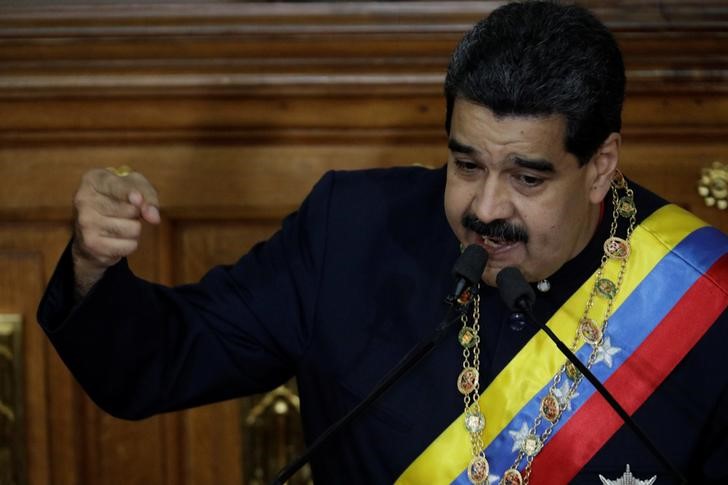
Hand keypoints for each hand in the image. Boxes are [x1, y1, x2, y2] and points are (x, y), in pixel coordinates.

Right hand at [71, 166, 159, 295]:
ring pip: (134, 229)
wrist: (94, 233)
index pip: (124, 186)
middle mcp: (82, 198)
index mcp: (92, 178)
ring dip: (134, 232)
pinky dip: (129, 246)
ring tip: (118, 228)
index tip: (139, 202)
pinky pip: (129, 246)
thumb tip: (152, 216)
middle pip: (133, 210)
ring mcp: (84, 223)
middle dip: (137, 215)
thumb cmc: (120, 203)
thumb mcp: (138, 189)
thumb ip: (150, 196)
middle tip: (123, 214)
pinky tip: (114, 241)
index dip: (139, 196)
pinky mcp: (91, 245)